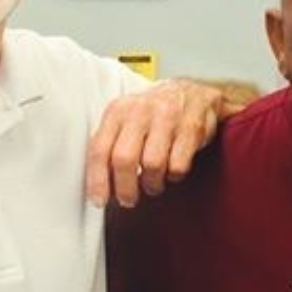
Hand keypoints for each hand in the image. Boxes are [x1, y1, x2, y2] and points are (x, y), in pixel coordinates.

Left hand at [85, 79, 234, 207]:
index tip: (99, 199)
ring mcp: (167, 117)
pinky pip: (178, 165)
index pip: (99, 149)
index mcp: (118, 110)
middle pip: (124, 159)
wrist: (193, 92)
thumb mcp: (126, 119)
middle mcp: (140, 111)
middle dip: (125, 188)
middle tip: (128, 199)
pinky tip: (172, 170)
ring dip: (152, 184)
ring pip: (152, 165)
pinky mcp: (191, 127)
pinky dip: (174, 176)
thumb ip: (109, 145)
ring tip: (152, 184)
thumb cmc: (154, 113)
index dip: (97, 180)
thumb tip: (97, 183)